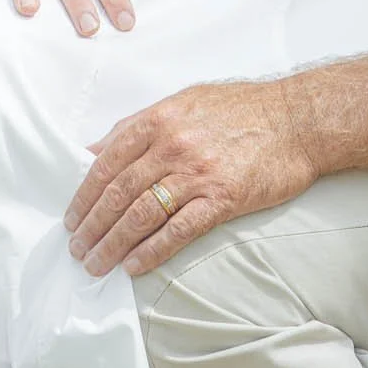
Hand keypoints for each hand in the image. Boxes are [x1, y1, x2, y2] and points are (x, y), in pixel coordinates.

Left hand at [62, 80, 317, 277]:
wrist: (296, 119)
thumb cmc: (240, 108)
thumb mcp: (185, 101)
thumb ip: (139, 124)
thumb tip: (95, 151)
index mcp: (160, 119)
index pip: (106, 162)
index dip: (83, 195)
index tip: (72, 218)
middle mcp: (173, 145)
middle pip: (118, 193)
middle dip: (91, 227)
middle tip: (77, 250)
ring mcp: (197, 173)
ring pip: (140, 216)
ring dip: (112, 245)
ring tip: (96, 265)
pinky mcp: (222, 199)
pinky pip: (177, 232)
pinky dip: (151, 253)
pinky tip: (134, 267)